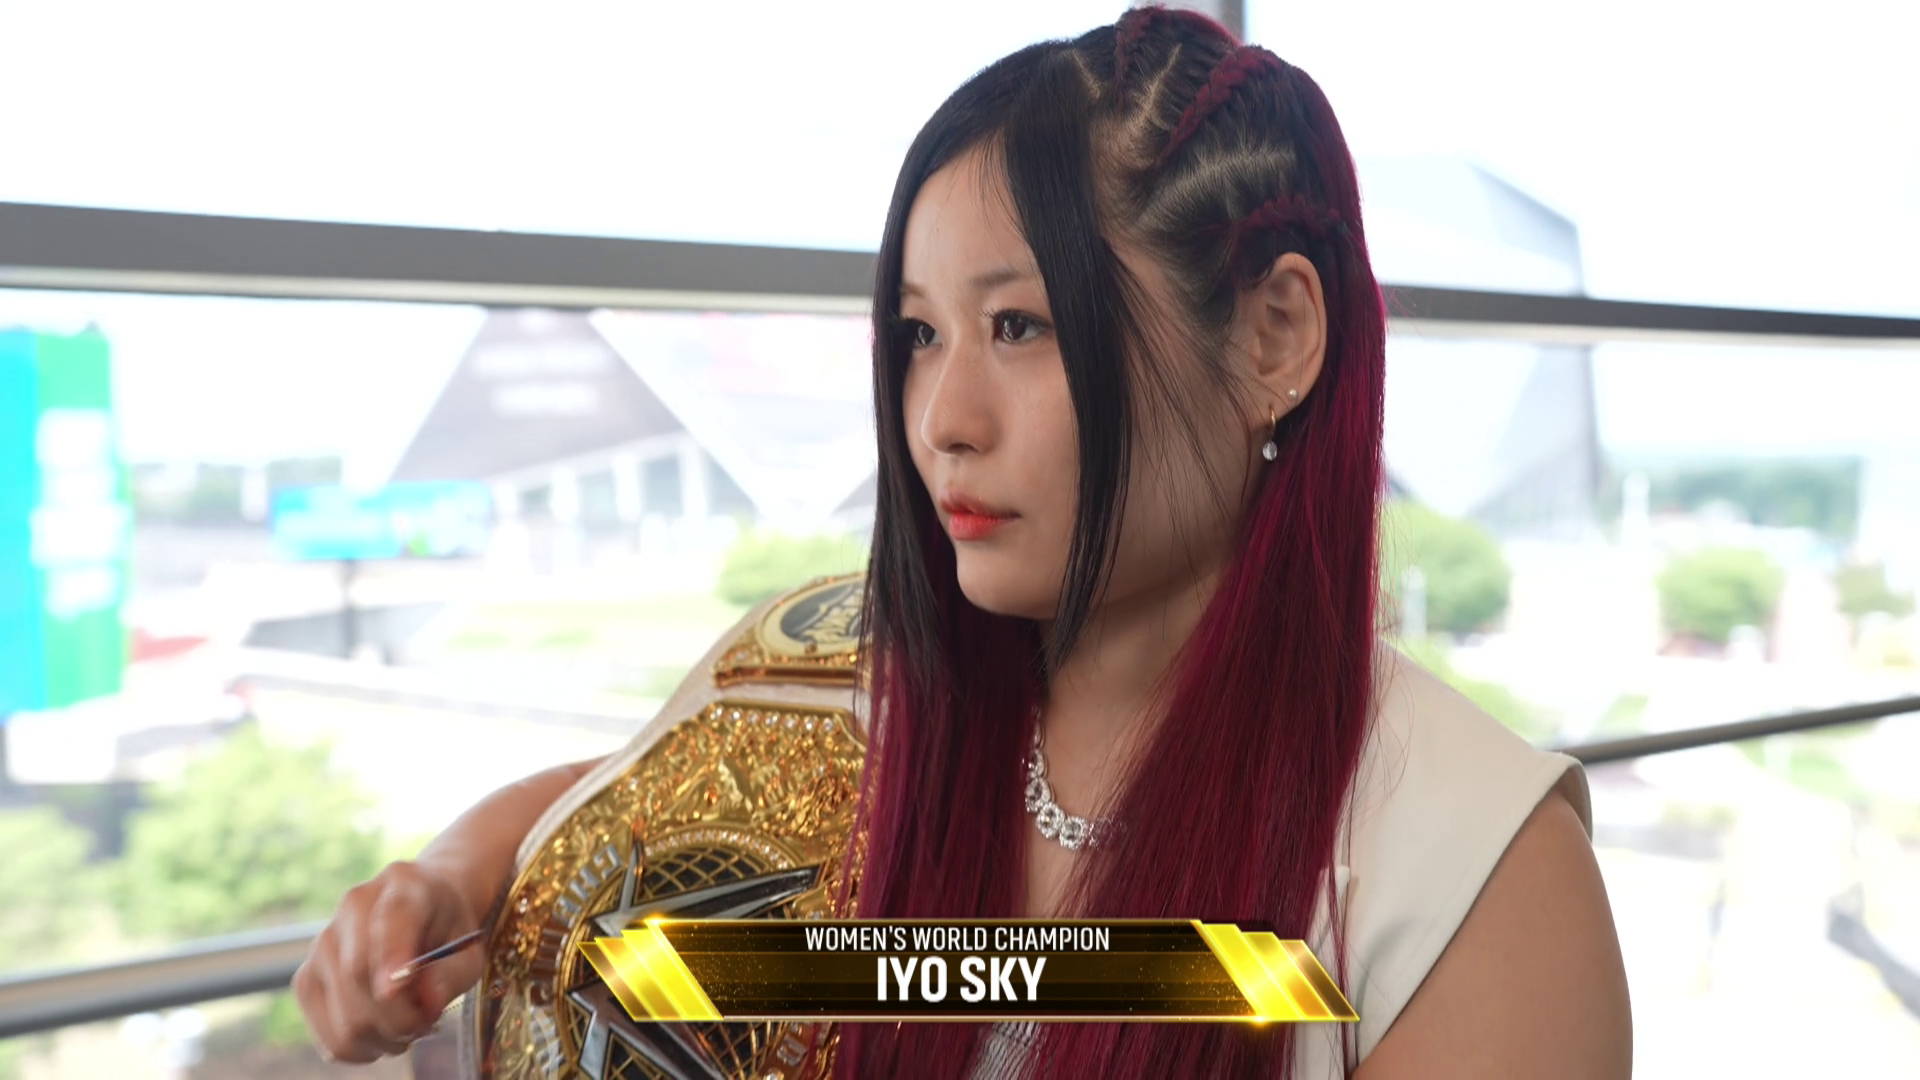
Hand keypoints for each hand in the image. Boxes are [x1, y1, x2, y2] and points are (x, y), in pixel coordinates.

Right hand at [293, 860, 488, 1063]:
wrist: (421, 915)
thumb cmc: (448, 935)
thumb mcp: (469, 950)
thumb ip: (452, 974)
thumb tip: (426, 1005)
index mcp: (404, 884)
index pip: (392, 918)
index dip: (390, 955)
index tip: (393, 990)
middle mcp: (354, 906)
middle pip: (359, 976)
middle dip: (401, 1018)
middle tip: (427, 1024)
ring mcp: (322, 942)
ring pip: (344, 1016)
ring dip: (384, 1038)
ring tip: (408, 1026)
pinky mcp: (307, 980)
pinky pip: (329, 1036)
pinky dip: (361, 1049)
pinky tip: (382, 1032)